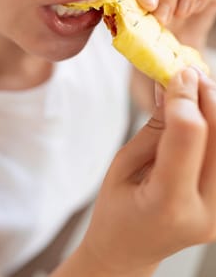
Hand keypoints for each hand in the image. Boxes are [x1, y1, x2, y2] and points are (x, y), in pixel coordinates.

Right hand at [78, 68, 215, 276]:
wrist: (128, 248)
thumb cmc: (116, 210)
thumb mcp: (124, 164)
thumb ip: (156, 125)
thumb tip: (173, 86)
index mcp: (168, 203)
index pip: (189, 134)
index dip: (185, 96)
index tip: (177, 72)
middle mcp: (206, 210)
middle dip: (208, 95)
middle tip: (190, 73)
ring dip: (215, 109)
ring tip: (195, 92)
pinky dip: (215, 127)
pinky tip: (201, 115)